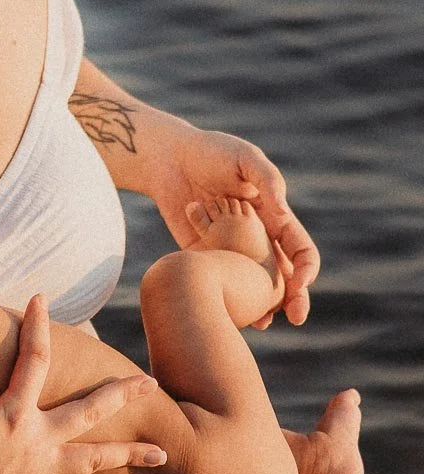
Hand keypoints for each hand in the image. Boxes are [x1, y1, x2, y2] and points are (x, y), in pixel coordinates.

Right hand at [0, 295, 164, 473]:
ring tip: (162, 456)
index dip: (37, 326)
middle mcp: (36, 443)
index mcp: (16, 416)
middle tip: (152, 384)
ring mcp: (37, 472)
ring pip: (91, 461)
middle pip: (89, 413)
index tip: (42, 298)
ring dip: (127, 456)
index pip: (34, 360)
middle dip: (120, 396)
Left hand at [144, 116, 318, 325]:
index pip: (300, 249)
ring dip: (260, 307)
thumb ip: (267, 178)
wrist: (168, 159)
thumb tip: (282, 209)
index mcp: (274, 217)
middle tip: (296, 317)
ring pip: (251, 287)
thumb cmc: (212, 152)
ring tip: (261, 322)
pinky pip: (219, 282)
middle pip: (282, 276)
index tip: (302, 281)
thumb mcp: (244, 157)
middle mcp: (256, 239)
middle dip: (293, 298)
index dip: (306, 267)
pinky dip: (225, 300)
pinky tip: (226, 313)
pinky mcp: (203, 255)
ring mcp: (229, 250)